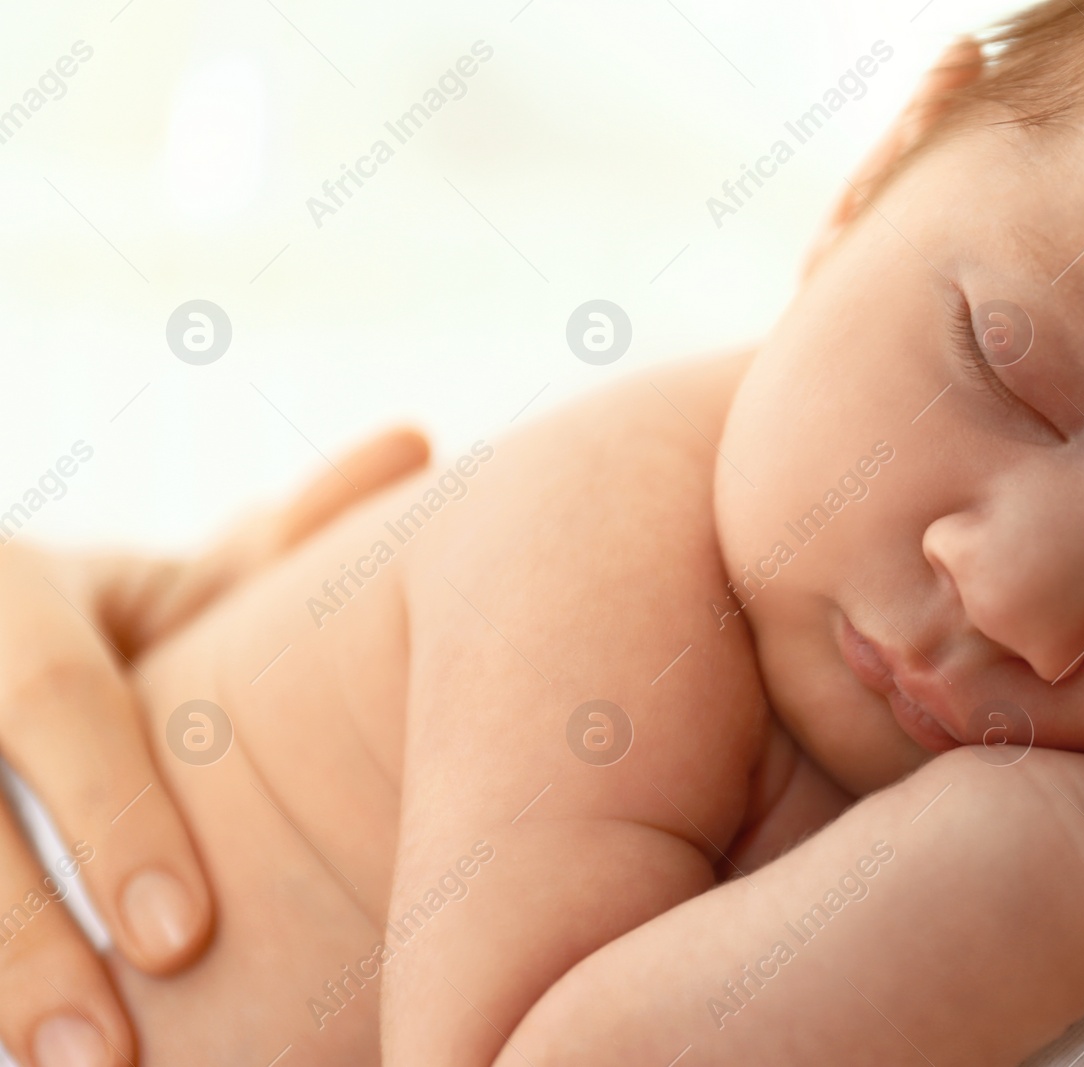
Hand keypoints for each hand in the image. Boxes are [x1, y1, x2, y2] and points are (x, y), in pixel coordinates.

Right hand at [0, 428, 427, 1066]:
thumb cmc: (91, 630)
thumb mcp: (164, 586)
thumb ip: (272, 544)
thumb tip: (416, 437)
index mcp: (14, 594)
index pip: (52, 702)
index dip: (115, 819)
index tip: (187, 941)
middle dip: (21, 948)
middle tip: (110, 1057)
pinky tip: (19, 1057)